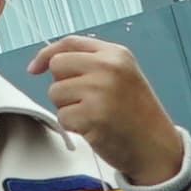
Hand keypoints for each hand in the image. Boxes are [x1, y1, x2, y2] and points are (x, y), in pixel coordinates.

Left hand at [27, 34, 186, 185]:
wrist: (156, 148)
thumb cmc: (136, 115)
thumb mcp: (122, 76)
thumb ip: (92, 64)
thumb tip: (49, 63)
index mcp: (115, 54)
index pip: (69, 43)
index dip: (46, 54)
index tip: (34, 68)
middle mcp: (108, 67)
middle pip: (57, 65)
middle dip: (62, 85)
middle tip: (83, 101)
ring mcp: (100, 90)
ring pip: (56, 92)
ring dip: (68, 108)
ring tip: (93, 115)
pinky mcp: (93, 115)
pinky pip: (62, 117)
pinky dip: (74, 126)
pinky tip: (94, 129)